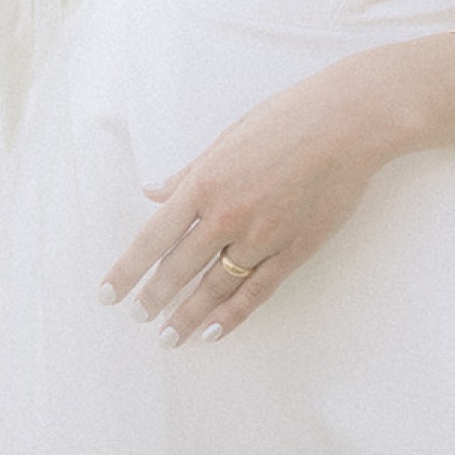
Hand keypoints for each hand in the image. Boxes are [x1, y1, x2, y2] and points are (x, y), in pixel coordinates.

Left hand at [99, 61, 393, 347]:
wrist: (346, 124)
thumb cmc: (287, 119)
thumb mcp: (228, 137)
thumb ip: (190, 172)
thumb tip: (154, 191)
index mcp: (206, 182)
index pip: (153, 236)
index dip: (127, 269)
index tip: (108, 292)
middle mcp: (227, 214)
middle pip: (179, 268)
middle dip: (154, 297)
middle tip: (138, 317)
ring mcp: (261, 236)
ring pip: (215, 288)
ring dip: (188, 315)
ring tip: (169, 335)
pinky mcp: (293, 250)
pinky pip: (256, 291)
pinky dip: (232, 315)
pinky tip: (214, 331)